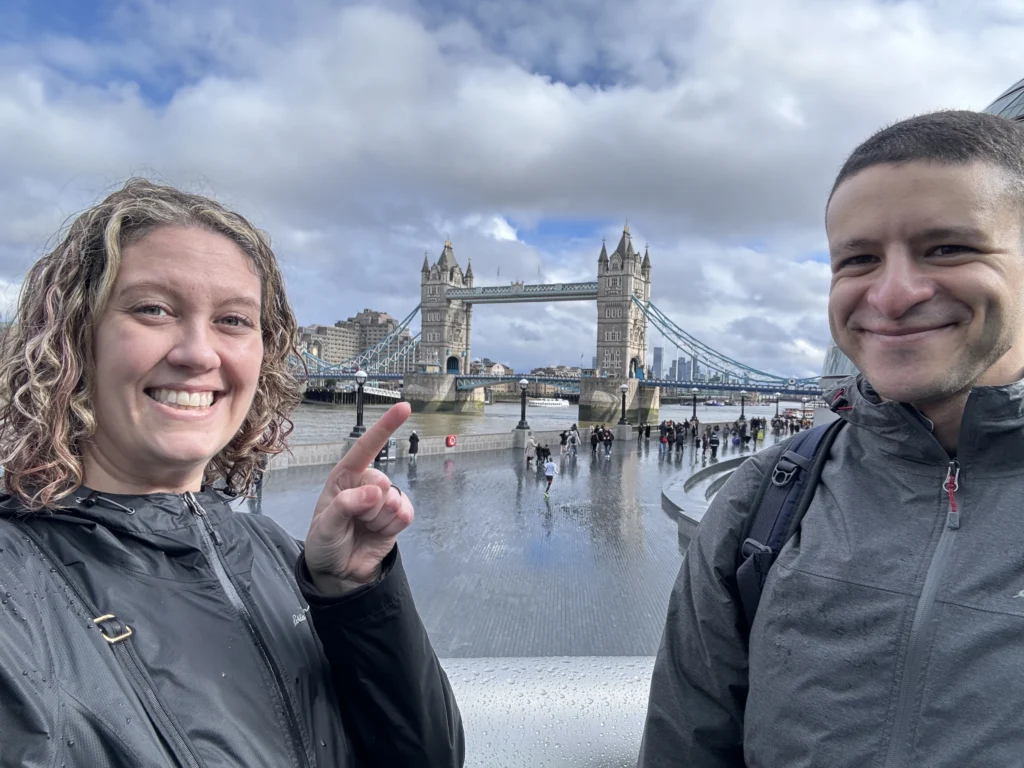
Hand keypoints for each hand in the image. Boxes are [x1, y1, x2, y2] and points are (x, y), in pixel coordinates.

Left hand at [303, 401, 414, 596]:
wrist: (338, 574)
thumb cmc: (324, 543)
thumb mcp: (326, 525)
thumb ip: (347, 505)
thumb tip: (377, 491)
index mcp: (345, 477)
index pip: (366, 448)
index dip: (385, 427)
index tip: (405, 408)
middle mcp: (366, 484)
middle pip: (382, 481)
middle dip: (369, 506)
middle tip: (355, 522)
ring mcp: (383, 501)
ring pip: (395, 500)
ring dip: (379, 519)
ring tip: (364, 529)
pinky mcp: (397, 518)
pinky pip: (406, 514)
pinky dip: (392, 526)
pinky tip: (379, 532)